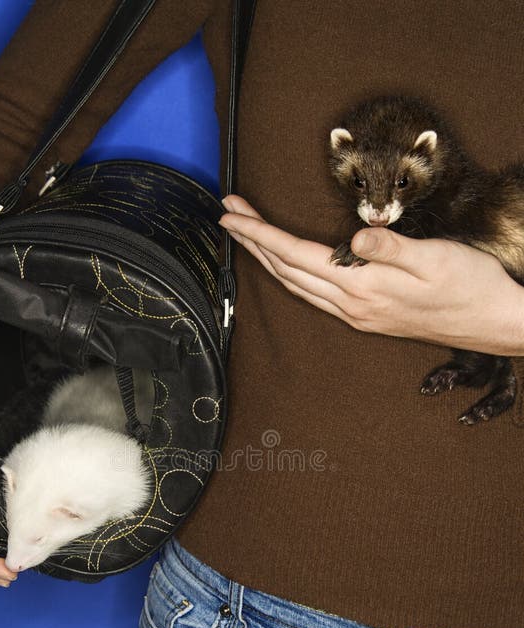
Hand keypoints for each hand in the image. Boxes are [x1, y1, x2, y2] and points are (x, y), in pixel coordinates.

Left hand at [219, 195, 523, 355]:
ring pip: (296, 285)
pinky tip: (286, 265)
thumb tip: (355, 238)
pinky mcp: (365, 317)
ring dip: (266, 258)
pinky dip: (289, 274)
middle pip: (285, 270)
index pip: (295, 255)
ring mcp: (356, 315)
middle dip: (252, 241)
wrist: (492, 322)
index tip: (231, 213)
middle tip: (227, 213)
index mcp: (361, 287)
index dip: (260, 233)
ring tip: (246, 234)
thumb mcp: (435, 259)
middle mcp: (351, 306)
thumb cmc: (469, 285)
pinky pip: (313, 294)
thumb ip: (391, 248)